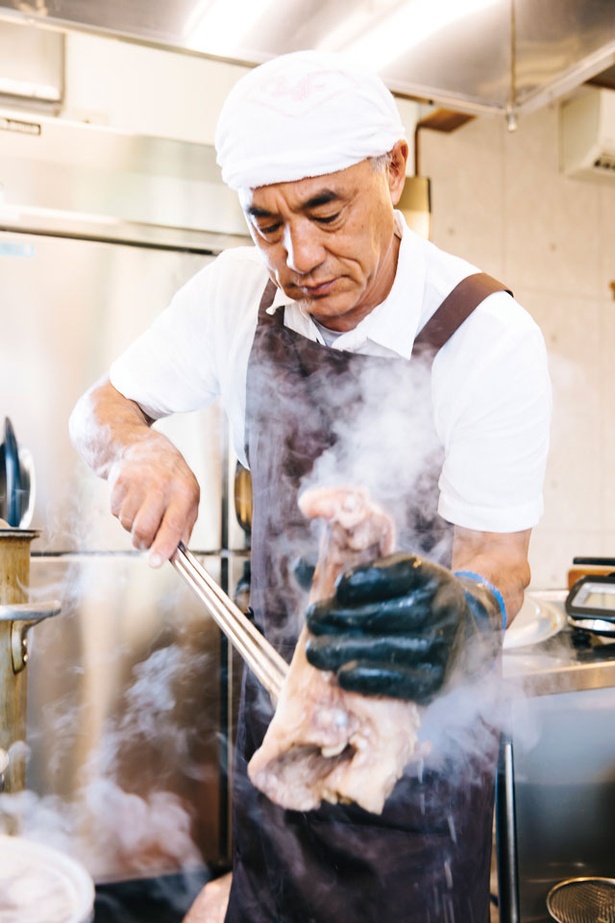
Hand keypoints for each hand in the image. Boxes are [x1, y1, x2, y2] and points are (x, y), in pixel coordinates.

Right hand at [108, 431, 199, 565]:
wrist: (142, 448)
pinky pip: (115, 512)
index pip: (173, 525)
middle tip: (146, 539)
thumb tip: (174, 556)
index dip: (163, 547)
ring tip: (142, 508)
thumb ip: (183, 528)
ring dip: (132, 526)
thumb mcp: (188, 498)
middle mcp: (161, 485)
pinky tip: (132, 498)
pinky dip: (122, 512)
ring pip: (127, 524)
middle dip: (143, 542)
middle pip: (144, 529)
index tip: (155, 563)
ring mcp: (138, 481)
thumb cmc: (170, 479)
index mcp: (184, 490)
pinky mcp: (118, 480)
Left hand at [305, 553, 502, 703]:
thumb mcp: (391, 579)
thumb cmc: (410, 602)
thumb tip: (298, 564)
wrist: (463, 637)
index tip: (339, 586)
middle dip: (342, 616)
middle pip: (385, 613)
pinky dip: (369, 678)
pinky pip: (400, 681)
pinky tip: (343, 674)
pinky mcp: (437, 681)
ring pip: (388, 647)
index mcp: (429, 577)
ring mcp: (442, 647)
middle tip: (312, 619)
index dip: (366, 579)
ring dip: (346, 649)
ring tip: (314, 651)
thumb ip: (347, 573)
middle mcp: (441, 608)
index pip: (397, 573)